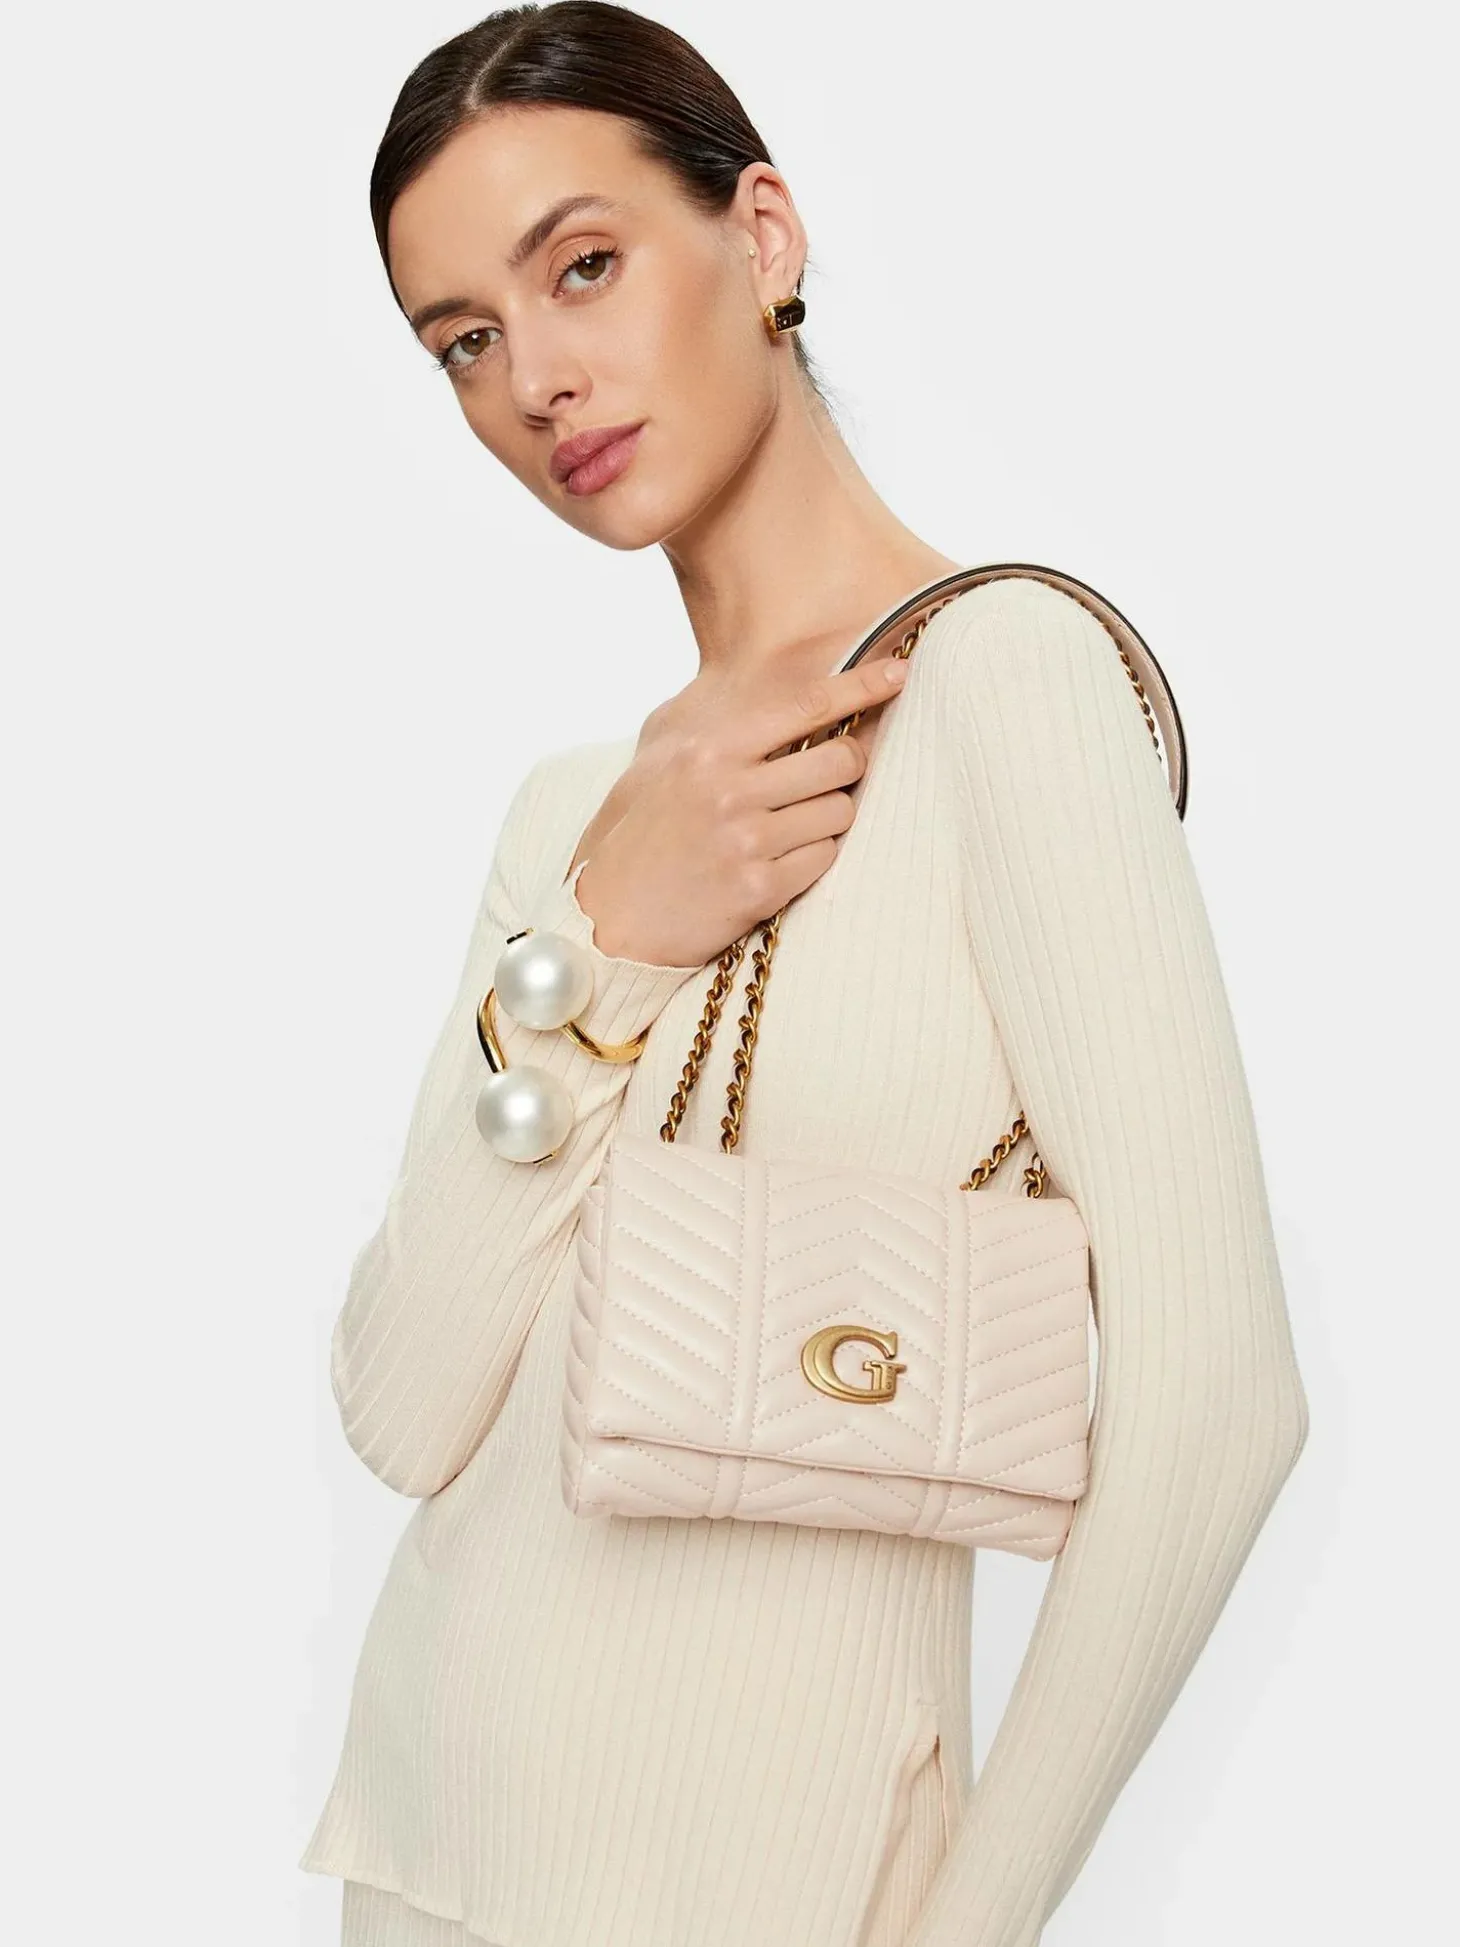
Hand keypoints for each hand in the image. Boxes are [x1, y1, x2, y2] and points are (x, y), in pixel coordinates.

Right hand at [576, 655, 909, 965]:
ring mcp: (747, 842)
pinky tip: (783, 859)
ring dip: (830, 815)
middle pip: (840, 758)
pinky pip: (825, 857)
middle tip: (830, 775)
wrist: (609, 919)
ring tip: (793, 825)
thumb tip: (780, 700)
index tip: (901, 672)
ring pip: (841, 810)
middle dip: (847, 764)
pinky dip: (816, 855)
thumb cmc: (635, 836)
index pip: (806, 706)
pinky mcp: (760, 889)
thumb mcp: (656, 764)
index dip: (862, 686)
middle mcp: (731, 791)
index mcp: (708, 751)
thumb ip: (713, 728)